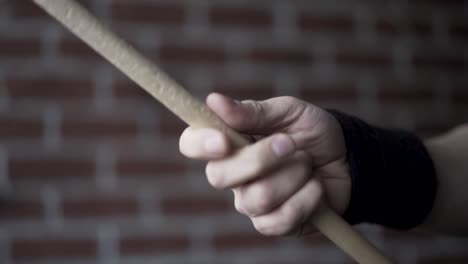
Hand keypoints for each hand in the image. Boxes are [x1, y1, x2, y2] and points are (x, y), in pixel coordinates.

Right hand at [179, 93, 350, 235]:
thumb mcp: (289, 112)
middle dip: (261, 158)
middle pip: (219, 176)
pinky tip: (315, 187)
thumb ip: (253, 111)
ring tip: (308, 164)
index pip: (191, 144)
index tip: (224, 140)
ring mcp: (250, 201)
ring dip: (293, 175)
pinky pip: (278, 219)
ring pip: (256, 197)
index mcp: (229, 141)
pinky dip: (306, 198)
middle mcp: (232, 174)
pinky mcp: (272, 223)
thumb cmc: (312, 132)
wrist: (348, 160)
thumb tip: (214, 100)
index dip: (200, 144)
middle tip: (290, 144)